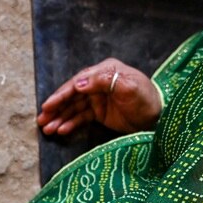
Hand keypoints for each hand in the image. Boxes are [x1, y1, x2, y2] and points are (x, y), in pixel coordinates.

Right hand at [37, 58, 161, 135]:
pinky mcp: (99, 112)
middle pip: (72, 95)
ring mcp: (98, 98)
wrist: (160, 117)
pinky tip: (61, 130)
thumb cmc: (147, 99)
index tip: (49, 104)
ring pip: (73, 108)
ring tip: (46, 128)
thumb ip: (105, 81)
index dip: (62, 94)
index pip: (78, 82)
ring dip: (60, 117)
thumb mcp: (129, 87)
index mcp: (105, 72)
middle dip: (56, 107)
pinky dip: (70, 124)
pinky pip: (81, 117)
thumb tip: (78, 83)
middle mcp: (99, 83)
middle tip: (42, 118)